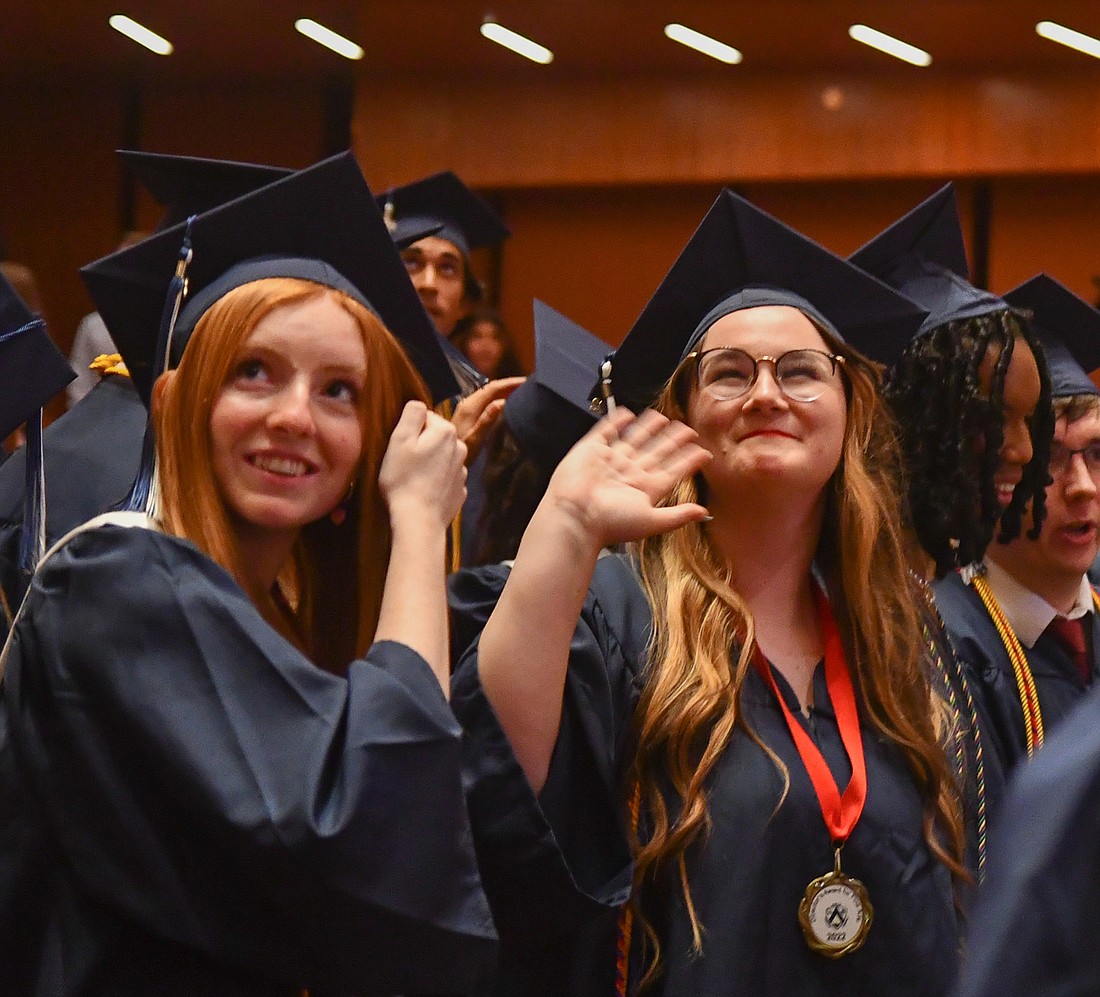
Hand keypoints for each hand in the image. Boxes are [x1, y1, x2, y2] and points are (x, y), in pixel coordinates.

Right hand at [379, 401, 467, 528]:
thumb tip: (418, 404)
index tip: (401, 446)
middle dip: (421, 445)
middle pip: (435, 437)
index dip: (409, 430)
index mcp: (446, 431)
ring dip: (429, 463)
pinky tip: (423, 491)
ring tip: (413, 479)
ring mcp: (462, 470)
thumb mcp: (399, 439)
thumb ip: (412, 414)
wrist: (419, 520)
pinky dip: (435, 481)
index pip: (425, 417)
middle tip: (404, 462)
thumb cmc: (404, 478)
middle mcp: (460, 447)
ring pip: (441, 457)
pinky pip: (444, 477)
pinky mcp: (459, 490)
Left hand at [449, 376, 524, 462]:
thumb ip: (487, 420)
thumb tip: (502, 402)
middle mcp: (468, 403)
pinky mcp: (468, 414)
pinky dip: (499, 397)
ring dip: (504, 390)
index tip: (527, 381)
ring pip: (488, 393)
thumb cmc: (463, 452)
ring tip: (522, 390)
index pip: (493, 388)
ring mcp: (468, 408)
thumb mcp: (476, 438)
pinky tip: (507, 401)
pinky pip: (486, 400)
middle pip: (491, 388)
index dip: (510, 383)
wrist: (445, 458)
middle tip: (528, 384)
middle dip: (509, 384)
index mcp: (471, 406)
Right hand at [542, 408, 710, 551]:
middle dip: (672, 441)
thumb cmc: (610, 522)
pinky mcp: (592, 449)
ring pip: (634, 439)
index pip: (672, 470)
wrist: (575, 516)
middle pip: (656, 452)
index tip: (703, 452)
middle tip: (687, 428)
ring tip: (662, 418)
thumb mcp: (651, 521)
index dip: (687, 461)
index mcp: (644, 489)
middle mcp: (629, 473)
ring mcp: (610, 460)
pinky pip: (607, 431)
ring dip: (648, 428)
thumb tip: (703, 512)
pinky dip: (616, 421)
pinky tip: (627, 413)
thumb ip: (678, 515)